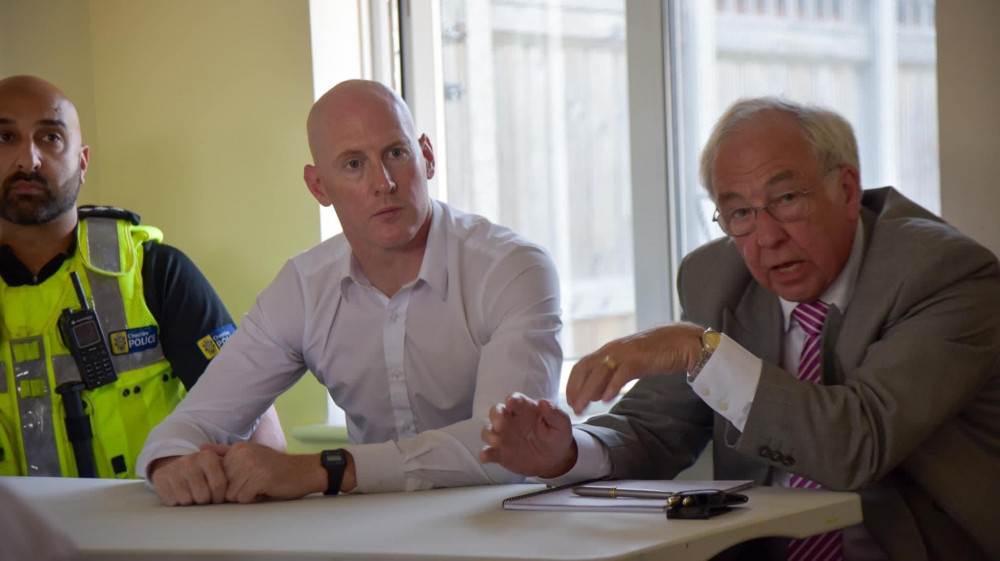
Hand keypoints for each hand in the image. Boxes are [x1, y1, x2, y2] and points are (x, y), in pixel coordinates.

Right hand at [149, 446, 229, 505]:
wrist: (174, 466)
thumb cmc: (202, 472)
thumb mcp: (218, 467)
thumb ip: (232, 473)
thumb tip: (242, 487)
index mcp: (207, 457)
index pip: (219, 485)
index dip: (220, 497)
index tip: (218, 498)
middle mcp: (190, 460)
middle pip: (203, 496)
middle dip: (205, 501)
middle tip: (204, 497)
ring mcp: (174, 468)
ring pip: (188, 500)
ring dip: (191, 502)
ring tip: (192, 494)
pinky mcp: (160, 478)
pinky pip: (173, 501)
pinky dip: (177, 502)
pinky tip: (179, 494)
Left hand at [218, 442, 327, 503]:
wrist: (304, 471)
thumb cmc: (276, 467)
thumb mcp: (250, 454)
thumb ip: (224, 451)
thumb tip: (202, 448)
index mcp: (238, 448)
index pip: (219, 476)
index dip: (233, 482)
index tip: (249, 477)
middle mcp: (242, 454)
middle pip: (223, 486)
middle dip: (239, 490)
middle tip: (257, 482)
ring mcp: (250, 465)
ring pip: (232, 494)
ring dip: (247, 495)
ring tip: (262, 485)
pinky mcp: (259, 478)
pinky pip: (243, 498)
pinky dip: (255, 498)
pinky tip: (266, 489)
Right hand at [479, 392, 576, 478]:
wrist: (554, 460)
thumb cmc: (557, 436)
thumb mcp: (561, 424)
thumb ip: (554, 413)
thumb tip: (543, 402)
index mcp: (525, 410)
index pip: (516, 400)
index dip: (512, 399)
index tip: (511, 402)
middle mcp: (511, 420)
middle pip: (497, 411)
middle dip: (496, 416)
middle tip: (501, 425)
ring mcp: (503, 437)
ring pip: (488, 430)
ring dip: (489, 434)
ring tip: (497, 442)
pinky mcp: (500, 453)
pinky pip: (488, 452)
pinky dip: (485, 454)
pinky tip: (486, 457)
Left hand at [566, 323, 702, 414]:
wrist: (681, 341)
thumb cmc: (655, 354)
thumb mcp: (628, 365)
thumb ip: (611, 376)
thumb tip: (596, 393)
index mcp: (608, 351)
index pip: (581, 365)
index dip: (572, 383)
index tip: (569, 400)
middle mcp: (612, 350)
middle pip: (585, 369)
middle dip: (576, 389)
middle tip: (573, 408)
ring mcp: (625, 353)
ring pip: (599, 372)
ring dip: (588, 391)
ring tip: (582, 407)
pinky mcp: (640, 358)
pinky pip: (622, 373)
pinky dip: (612, 386)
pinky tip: (606, 399)